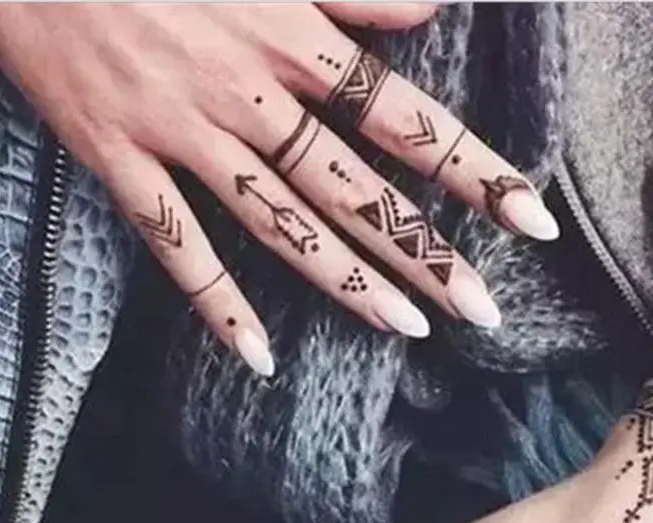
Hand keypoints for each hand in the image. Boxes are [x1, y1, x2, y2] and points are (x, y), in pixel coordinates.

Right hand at [0, 3, 557, 375]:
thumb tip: (436, 5)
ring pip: (281, 224)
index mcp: (288, 32)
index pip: (406, 116)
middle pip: (356, 188)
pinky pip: (174, 245)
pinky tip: (259, 356)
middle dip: (427, 251)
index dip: (476, 171)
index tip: (534, 220)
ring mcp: (183, 132)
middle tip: (485, 312)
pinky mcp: (119, 158)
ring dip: (347, 284)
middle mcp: (247, 91)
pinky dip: (216, 302)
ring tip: (408, 332)